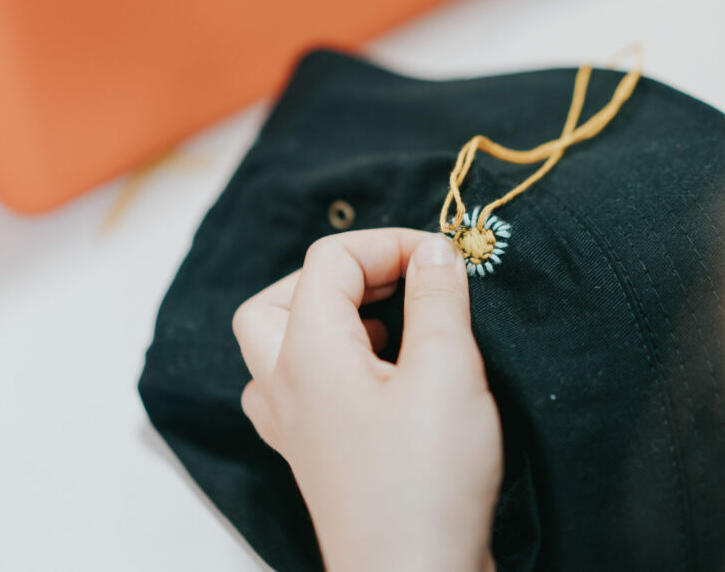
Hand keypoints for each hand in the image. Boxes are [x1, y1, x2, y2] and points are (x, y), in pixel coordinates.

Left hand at [232, 229, 501, 571]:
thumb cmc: (427, 481)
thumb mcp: (447, 371)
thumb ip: (438, 299)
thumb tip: (433, 251)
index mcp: (308, 352)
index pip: (329, 260)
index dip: (390, 244)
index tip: (444, 261)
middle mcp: (285, 385)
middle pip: (279, 300)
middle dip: (339, 276)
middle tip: (395, 285)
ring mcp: (293, 427)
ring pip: (277, 347)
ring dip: (324, 319)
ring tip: (385, 328)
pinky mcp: (314, 457)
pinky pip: (295, 389)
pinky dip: (328, 365)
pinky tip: (375, 379)